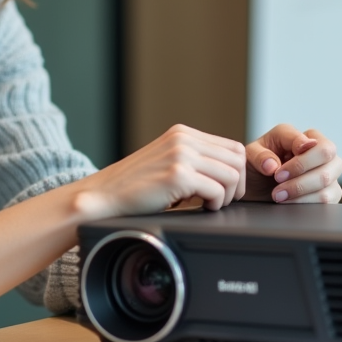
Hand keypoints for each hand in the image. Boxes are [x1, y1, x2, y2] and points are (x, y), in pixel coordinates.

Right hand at [72, 124, 246, 218]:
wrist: (104, 195)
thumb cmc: (135, 186)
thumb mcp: (167, 161)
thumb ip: (193, 159)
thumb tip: (229, 171)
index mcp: (183, 133)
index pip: (232, 147)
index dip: (237, 172)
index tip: (226, 190)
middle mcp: (183, 139)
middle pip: (237, 159)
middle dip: (236, 185)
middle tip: (221, 201)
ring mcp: (181, 155)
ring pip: (231, 175)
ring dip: (226, 196)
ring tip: (208, 205)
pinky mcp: (178, 175)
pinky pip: (217, 190)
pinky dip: (214, 204)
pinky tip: (199, 208)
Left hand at [243, 124, 341, 203]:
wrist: (256, 190)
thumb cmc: (258, 166)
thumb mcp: (251, 155)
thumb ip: (260, 155)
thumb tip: (272, 165)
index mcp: (304, 136)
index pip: (314, 142)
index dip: (299, 161)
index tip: (277, 173)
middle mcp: (321, 151)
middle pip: (327, 155)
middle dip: (301, 174)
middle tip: (278, 184)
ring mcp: (330, 171)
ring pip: (327, 180)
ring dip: (300, 192)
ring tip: (278, 196)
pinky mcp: (331, 192)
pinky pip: (327, 199)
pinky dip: (305, 203)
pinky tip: (289, 203)